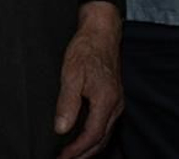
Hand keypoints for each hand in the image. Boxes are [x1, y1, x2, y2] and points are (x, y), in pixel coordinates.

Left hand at [54, 7, 123, 158]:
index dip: (76, 150)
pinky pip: (106, 123)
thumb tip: (61, 129)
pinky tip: (84, 135)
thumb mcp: (71, 74)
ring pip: (105, 133)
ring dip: (90, 147)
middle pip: (101, 139)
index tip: (62, 157)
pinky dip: (95, 135)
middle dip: (83, 154)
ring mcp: (117, 101)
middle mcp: (115, 105)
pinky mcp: (114, 97)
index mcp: (106, 101)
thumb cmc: (86, 49)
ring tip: (73, 154)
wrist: (101, 32)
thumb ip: (67, 103)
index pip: (92, 136)